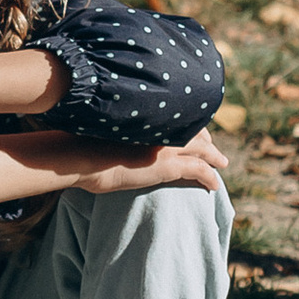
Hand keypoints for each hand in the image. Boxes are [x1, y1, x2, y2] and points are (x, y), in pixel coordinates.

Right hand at [0, 130, 231, 205]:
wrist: (76, 154)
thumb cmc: (76, 141)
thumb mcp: (93, 124)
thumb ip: (104, 120)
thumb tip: (94, 121)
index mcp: (141, 115)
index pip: (173, 113)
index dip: (185, 120)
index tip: (191, 124)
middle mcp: (156, 126)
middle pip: (192, 128)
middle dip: (205, 137)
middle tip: (213, 145)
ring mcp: (163, 145)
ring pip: (201, 148)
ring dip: (214, 156)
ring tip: (222, 163)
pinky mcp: (165, 167)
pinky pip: (198, 171)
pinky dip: (209, 177)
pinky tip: (215, 184)